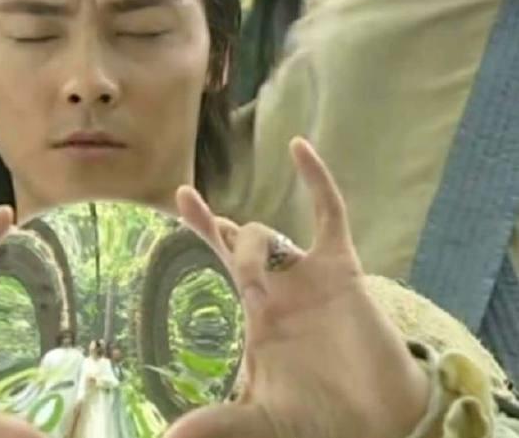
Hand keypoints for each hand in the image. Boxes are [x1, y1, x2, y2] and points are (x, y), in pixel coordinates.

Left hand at [170, 137, 430, 437]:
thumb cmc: (319, 413)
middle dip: (220, 227)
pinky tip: (299, 149)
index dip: (204, 226)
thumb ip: (221, 422)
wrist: (377, 419)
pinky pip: (329, 216)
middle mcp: (279, 287)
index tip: (181, 197)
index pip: (223, 259)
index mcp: (258, 312)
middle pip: (242, 239)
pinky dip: (316, 183)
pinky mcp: (342, 270)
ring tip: (257, 281)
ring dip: (254, 245)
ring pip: (272, 233)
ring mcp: (309, 276)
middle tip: (190, 205)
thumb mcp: (262, 417)